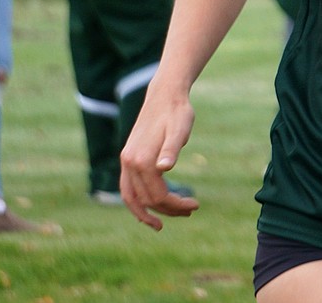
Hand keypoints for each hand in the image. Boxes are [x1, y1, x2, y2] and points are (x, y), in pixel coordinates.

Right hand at [119, 93, 199, 230]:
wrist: (165, 95)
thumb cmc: (177, 113)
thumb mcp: (180, 130)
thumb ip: (172, 149)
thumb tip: (165, 168)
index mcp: (141, 160)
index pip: (157, 195)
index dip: (176, 205)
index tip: (195, 205)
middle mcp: (129, 162)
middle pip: (146, 199)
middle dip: (168, 209)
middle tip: (191, 210)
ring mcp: (126, 161)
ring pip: (131, 197)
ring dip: (146, 213)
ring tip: (160, 225)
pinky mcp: (128, 158)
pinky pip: (127, 188)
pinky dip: (135, 202)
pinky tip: (148, 207)